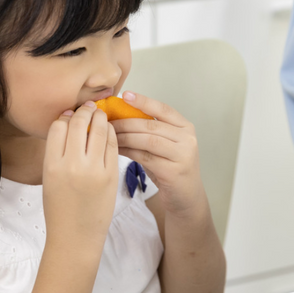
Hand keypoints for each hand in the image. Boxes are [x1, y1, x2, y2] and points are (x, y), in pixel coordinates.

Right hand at [42, 102, 118, 248]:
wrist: (75, 237)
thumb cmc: (60, 209)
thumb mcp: (49, 179)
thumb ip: (57, 153)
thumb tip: (68, 123)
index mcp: (51, 165)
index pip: (58, 127)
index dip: (65, 117)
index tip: (70, 115)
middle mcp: (72, 165)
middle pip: (79, 124)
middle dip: (84, 112)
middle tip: (88, 109)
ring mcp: (93, 170)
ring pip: (99, 130)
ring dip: (100, 119)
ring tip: (100, 116)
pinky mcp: (111, 175)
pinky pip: (112, 145)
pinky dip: (111, 134)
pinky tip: (109, 132)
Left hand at [110, 91, 207, 218]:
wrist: (185, 197)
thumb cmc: (171, 168)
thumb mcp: (165, 145)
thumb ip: (150, 131)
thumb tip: (120, 115)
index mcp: (185, 127)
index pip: (163, 109)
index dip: (143, 101)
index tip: (124, 95)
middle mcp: (187, 139)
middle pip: (151, 125)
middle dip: (126, 122)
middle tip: (106, 121)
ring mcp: (182, 155)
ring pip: (147, 140)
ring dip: (124, 137)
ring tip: (108, 135)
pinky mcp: (173, 171)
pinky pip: (145, 157)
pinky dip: (128, 152)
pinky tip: (116, 150)